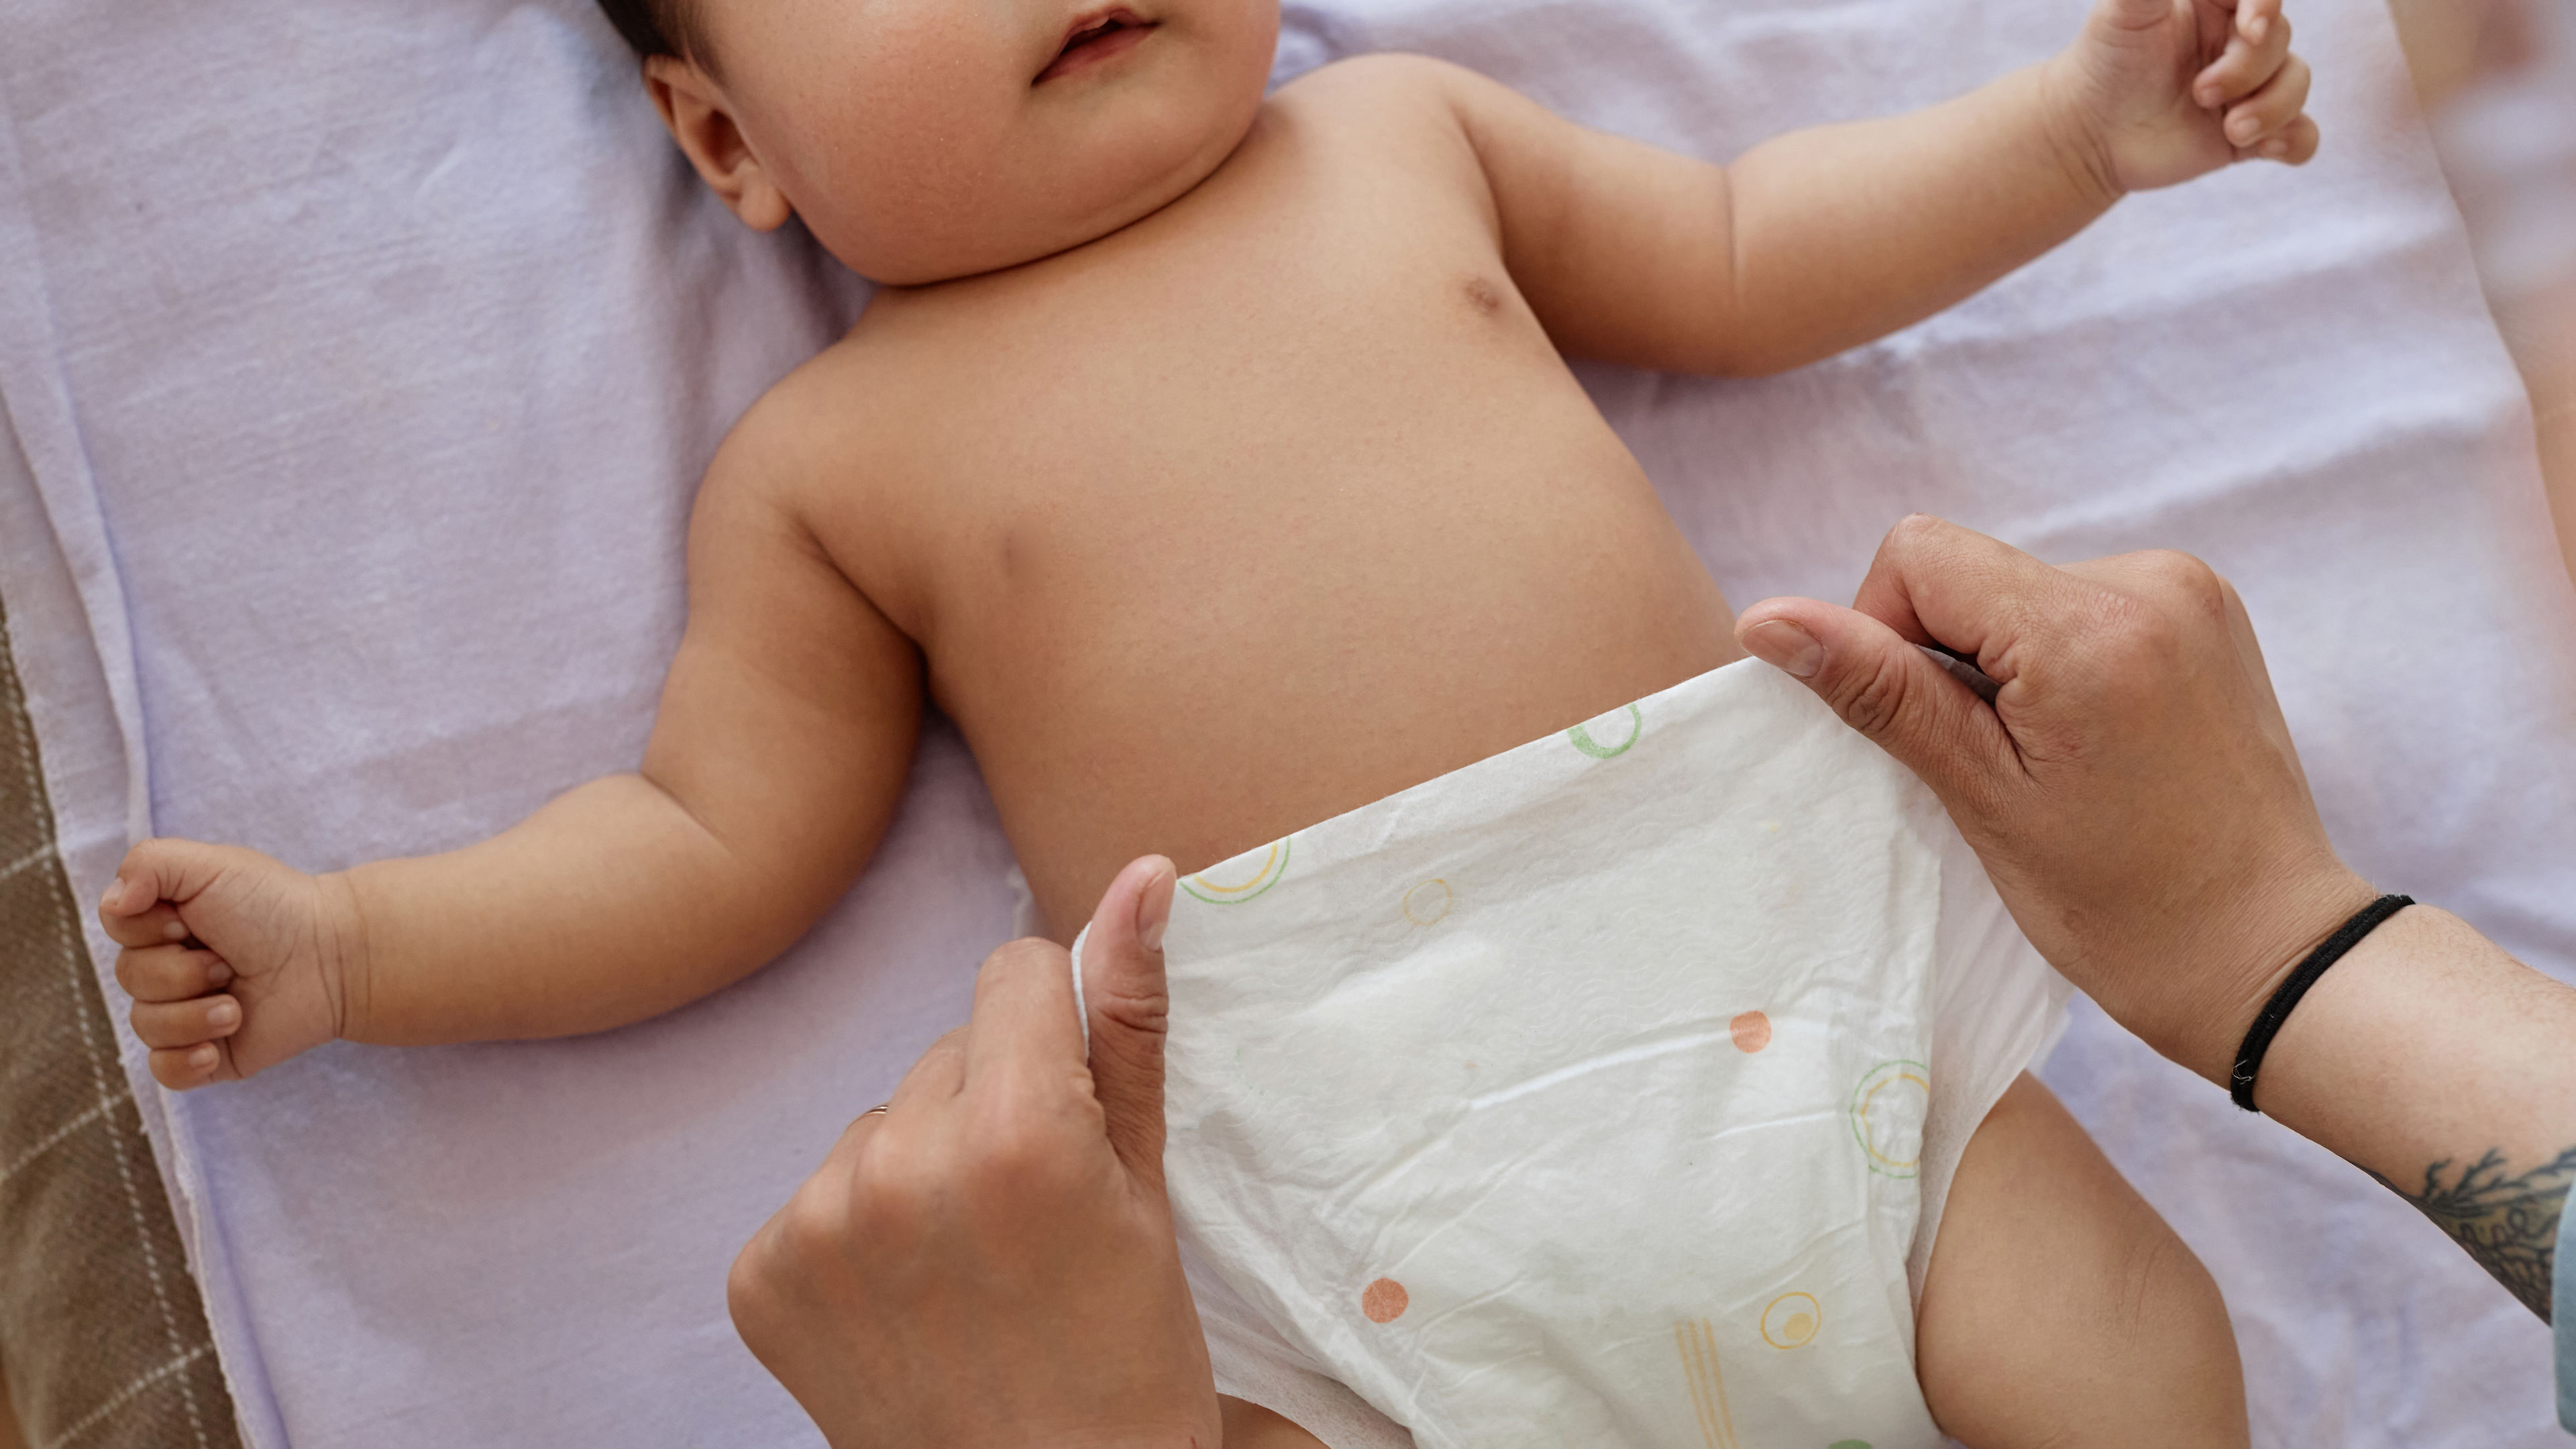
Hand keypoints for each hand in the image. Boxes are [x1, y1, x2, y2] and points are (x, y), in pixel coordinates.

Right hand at [99, 840, 355, 1089]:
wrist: (334, 957)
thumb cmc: (275, 906)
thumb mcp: (210, 865)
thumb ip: (149, 864)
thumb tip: (112, 902)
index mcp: (164, 923)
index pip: (116, 926)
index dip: (148, 928)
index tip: (188, 922)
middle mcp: (169, 967)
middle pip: (129, 978)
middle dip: (181, 971)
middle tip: (228, 961)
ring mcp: (186, 1013)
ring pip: (145, 1026)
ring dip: (194, 1014)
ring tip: (238, 1005)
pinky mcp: (209, 1054)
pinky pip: (165, 1072)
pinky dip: (185, 1061)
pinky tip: (216, 1048)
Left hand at [727, 856, 1222, 1448]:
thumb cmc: (1127, 1359)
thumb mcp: (1149, 1188)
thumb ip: (1130, 1021)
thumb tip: (1141, 876)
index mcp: (1014, 1133)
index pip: (1012, 972)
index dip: (1056, 1032)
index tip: (1076, 1113)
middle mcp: (899, 1167)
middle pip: (945, 1051)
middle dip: (991, 1105)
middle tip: (1031, 1216)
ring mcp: (816, 1228)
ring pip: (881, 1121)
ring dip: (919, 1167)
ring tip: (970, 1266)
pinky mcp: (759, 1279)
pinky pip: (815, 1194)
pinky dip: (856, 1234)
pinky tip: (906, 1299)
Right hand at [1733, 516, 2376, 1083]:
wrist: (2268, 951)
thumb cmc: (2124, 904)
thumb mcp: (1982, 798)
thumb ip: (1878, 691)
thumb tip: (1766, 619)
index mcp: (2088, 626)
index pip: (1917, 555)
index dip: (1884, 634)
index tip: (1932, 732)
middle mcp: (2148, 580)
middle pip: (1967, 570)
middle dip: (1950, 657)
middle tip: (1999, 764)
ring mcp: (2187, 589)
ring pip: (2019, 590)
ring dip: (2004, 664)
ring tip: (2055, 761)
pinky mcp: (2204, 609)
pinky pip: (2078, 604)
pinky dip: (2057, 662)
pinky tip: (2091, 742)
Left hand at [2050, 0, 2319, 193]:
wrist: (2087, 130)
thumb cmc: (2105, 59)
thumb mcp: (2125, 8)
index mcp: (2221, 3)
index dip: (2265, 7)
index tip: (2248, 28)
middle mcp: (2240, 40)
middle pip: (2279, 42)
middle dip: (2246, 71)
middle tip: (2199, 93)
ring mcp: (2249, 86)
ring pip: (2296, 85)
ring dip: (2273, 109)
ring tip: (2231, 129)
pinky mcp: (2250, 133)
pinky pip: (2301, 135)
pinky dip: (2294, 142)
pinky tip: (2266, 150)